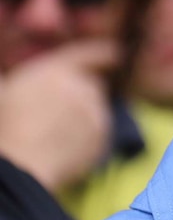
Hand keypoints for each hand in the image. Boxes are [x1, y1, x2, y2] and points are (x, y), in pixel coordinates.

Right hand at [0, 39, 118, 192]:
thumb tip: (5, 76)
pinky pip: (97, 134)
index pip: (92, 54)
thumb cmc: (5, 126)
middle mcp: (84, 88)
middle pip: (93, 85)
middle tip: (55, 112)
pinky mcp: (102, 138)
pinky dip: (86, 139)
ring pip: (96, 110)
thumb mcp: (2, 91)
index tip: (114, 54)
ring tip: (51, 134)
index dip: (104, 54)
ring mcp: (97, 113)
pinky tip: (60, 149)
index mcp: (59, 71)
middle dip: (81, 94)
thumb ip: (11, 80)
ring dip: (83, 117)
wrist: (20, 165)